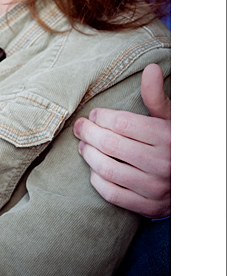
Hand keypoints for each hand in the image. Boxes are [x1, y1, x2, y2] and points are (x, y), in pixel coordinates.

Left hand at [73, 64, 169, 217]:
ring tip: (83, 147)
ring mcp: (155, 188)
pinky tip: (94, 170)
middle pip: (111, 145)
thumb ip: (155, 96)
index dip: (102, 117)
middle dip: (89, 133)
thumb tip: (150, 68)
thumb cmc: (176, 143)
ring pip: (108, 170)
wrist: (194, 180)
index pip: (122, 124)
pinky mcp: (148, 207)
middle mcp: (162, 163)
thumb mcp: (171, 118)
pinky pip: (112, 194)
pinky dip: (97, 181)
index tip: (94, 115)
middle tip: (81, 128)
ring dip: (89, 156)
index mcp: (167, 136)